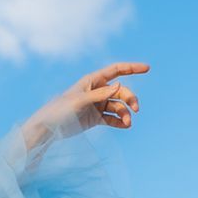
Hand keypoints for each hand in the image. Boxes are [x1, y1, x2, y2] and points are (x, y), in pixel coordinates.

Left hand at [27, 60, 149, 145]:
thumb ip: (100, 94)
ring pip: (118, 106)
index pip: (116, 70)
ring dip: (125, 113)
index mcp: (92, 81)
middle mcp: (96, 91)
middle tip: (136, 110)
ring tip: (128, 123)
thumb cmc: (60, 110)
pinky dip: (120, 122)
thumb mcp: (80, 101)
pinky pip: (112, 118)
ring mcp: (97, 105)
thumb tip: (120, 84)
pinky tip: (125, 126)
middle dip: (130, 99)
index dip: (132, 68)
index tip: (148, 68)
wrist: (48, 128)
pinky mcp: (96, 118)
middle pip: (121, 91)